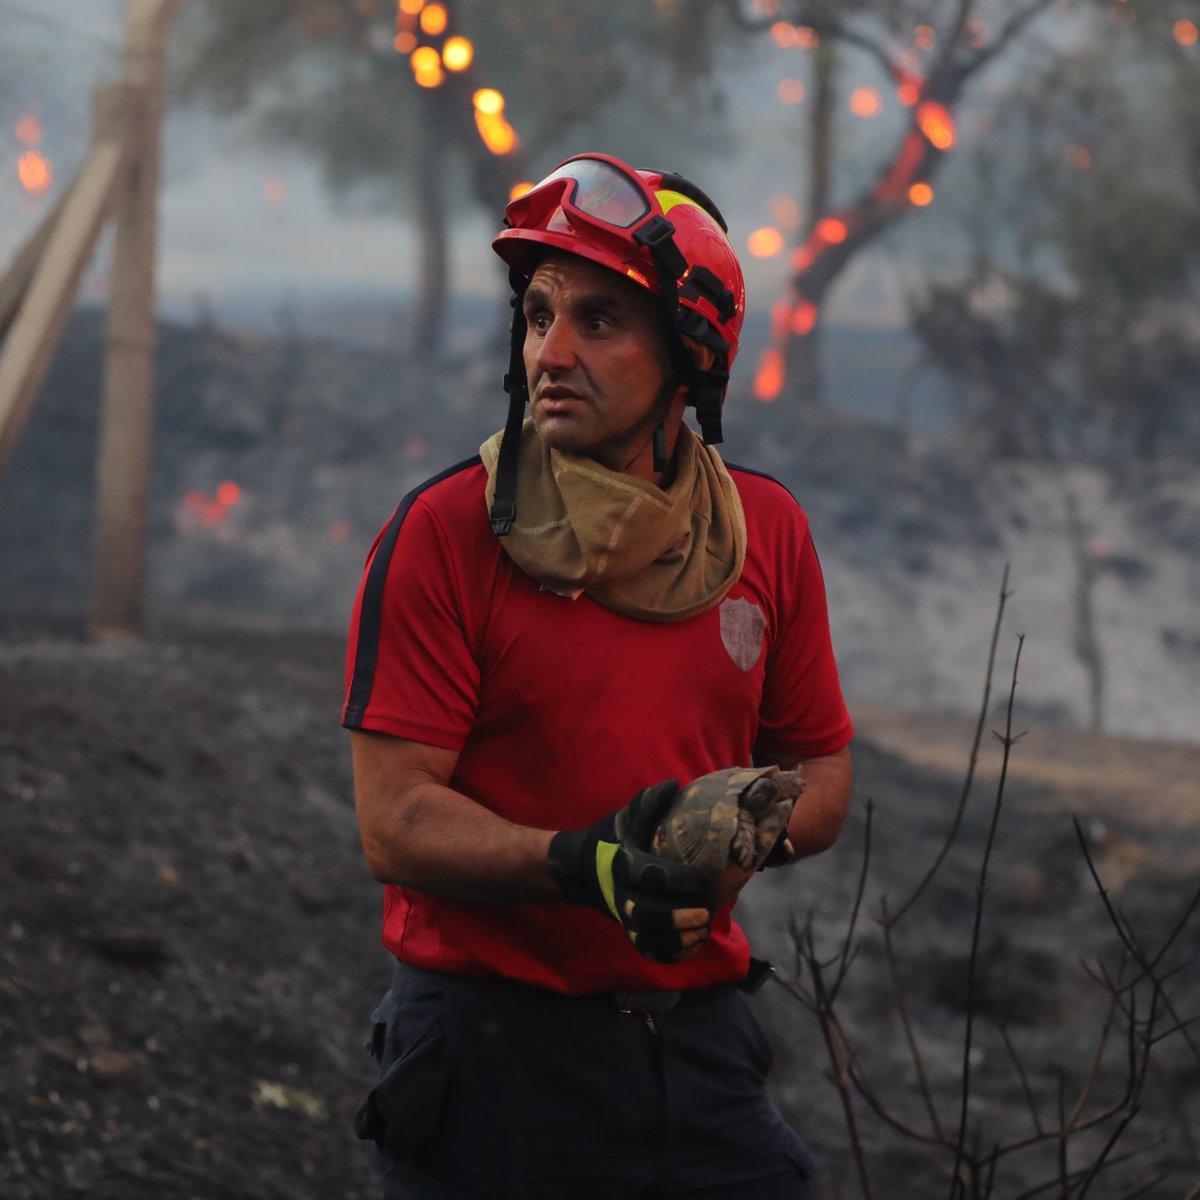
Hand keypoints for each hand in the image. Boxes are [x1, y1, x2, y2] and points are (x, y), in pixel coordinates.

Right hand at [548, 781, 712, 963]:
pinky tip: (692, 946)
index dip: (678, 881)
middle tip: (705, 913)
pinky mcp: (628, 931)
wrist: (582, 869)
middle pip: (647, 914)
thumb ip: (648, 803)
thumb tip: (675, 785)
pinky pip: (647, 950)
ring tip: (702, 931)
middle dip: (679, 917)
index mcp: (623, 864)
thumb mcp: (626, 819)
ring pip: (647, 937)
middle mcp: (621, 894)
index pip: (650, 876)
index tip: (702, 881)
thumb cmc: (611, 839)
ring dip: (677, 939)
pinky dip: (670, 953)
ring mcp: (623, 916)